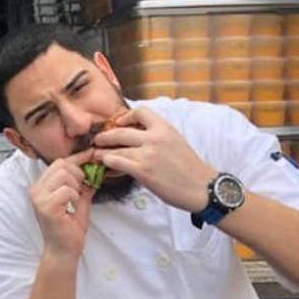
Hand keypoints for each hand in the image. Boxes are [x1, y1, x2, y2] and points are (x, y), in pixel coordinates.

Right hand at [29, 148, 95, 258]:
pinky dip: (74, 197)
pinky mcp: (45, 206)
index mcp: (42, 186)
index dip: (78, 157)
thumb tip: (94, 168)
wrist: (64, 251)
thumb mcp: (79, 201)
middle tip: (81, 191)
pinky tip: (71, 208)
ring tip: (74, 201)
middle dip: (78, 175)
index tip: (93, 153)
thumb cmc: (69, 229)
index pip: (60, 163)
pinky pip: (66, 190)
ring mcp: (38, 197)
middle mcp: (36, 189)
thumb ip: (84, 185)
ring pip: (64, 174)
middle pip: (62, 164)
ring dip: (76, 187)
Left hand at [93, 107, 215, 212]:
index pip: (140, 111)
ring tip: (97, 156)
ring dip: (103, 152)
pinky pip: (118, 163)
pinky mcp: (143, 171)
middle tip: (98, 140)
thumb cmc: (191, 168)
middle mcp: (155, 138)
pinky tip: (106, 166)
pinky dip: (109, 163)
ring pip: (116, 148)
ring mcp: (148, 154)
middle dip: (105, 136)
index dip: (125, 116)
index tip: (119, 123)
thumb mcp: (176, 142)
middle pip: (120, 131)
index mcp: (165, 128)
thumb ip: (158, 137)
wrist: (202, 187)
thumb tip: (139, 139)